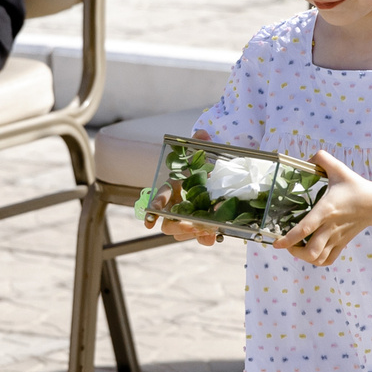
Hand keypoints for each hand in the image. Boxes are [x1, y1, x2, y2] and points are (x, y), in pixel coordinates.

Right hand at [153, 129, 222, 243]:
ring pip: (179, 233)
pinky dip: (205, 238)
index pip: (159, 198)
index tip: (151, 216)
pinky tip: (212, 236)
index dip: (155, 207)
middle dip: (176, 226)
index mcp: (173, 187)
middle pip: (167, 223)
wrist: (220, 177)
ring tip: (204, 229)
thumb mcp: (204, 153)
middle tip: (190, 224)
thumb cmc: (205, 166)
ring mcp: (187, 218)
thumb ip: (200, 143)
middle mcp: (176, 206)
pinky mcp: (201, 226)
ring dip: (189, 233)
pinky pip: (199, 237)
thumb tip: (200, 134)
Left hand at [271, 150, 371, 266]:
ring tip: (296, 248)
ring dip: (303, 257)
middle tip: (286, 243)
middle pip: (311, 251)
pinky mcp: (342, 243)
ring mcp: (336, 238)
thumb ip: (322, 159)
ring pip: (318, 259)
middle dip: (294, 251)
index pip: (305, 228)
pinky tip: (310, 251)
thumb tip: (307, 158)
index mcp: (326, 210)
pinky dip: (316, 260)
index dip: (289, 239)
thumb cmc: (356, 187)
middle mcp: (330, 227)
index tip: (276, 243)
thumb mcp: (339, 169)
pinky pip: (328, 260)